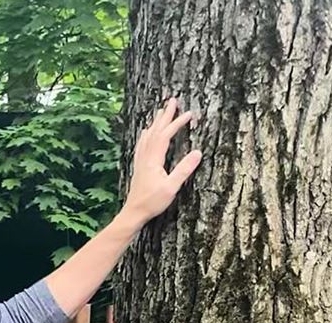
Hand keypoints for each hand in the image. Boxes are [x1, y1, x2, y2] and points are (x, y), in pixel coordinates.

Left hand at [121, 97, 202, 225]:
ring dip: (156, 122)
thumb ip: (184, 170)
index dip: (177, 123)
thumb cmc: (152, 202)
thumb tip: (197, 152)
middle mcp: (145, 157)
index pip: (165, 136)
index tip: (189, 114)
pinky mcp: (139, 167)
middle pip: (155, 131)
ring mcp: (140, 161)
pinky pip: (142, 144)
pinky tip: (146, 133)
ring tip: (161, 111)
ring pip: (147, 136)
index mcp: (153, 160)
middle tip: (172, 101)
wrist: (133, 212)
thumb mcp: (171, 187)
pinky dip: (146, 135)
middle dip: (165, 115)